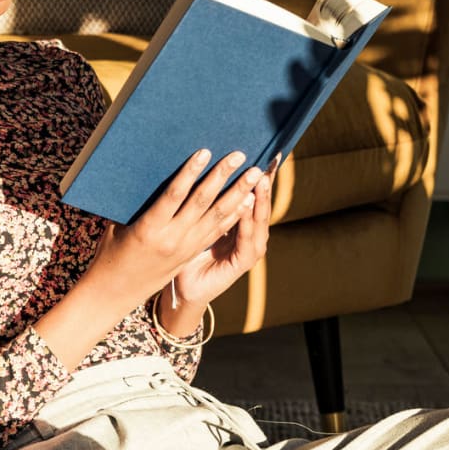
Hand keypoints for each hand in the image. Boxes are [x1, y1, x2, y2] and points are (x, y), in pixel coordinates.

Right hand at [87, 148, 268, 312]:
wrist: (117, 292)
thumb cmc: (111, 253)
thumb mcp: (117, 224)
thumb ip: (137, 202)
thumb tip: (150, 173)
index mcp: (149, 228)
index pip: (174, 195)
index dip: (190, 172)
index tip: (205, 152)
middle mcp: (172, 238)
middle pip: (202, 202)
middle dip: (223, 177)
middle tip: (240, 156)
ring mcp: (185, 248)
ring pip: (217, 217)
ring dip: (237, 194)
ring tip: (254, 175)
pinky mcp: (191, 253)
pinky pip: (217, 231)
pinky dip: (234, 214)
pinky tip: (247, 200)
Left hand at [171, 154, 277, 307]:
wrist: (183, 291)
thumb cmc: (182, 257)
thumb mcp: (194, 227)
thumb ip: (201, 207)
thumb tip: (196, 175)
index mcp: (237, 228)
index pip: (250, 200)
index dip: (257, 180)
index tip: (262, 158)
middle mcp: (245, 237)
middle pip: (258, 207)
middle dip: (263, 185)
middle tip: (265, 162)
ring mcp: (245, 251)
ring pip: (257, 222)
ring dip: (259, 200)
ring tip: (260, 179)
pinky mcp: (241, 264)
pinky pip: (247, 241)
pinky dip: (246, 222)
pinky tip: (247, 205)